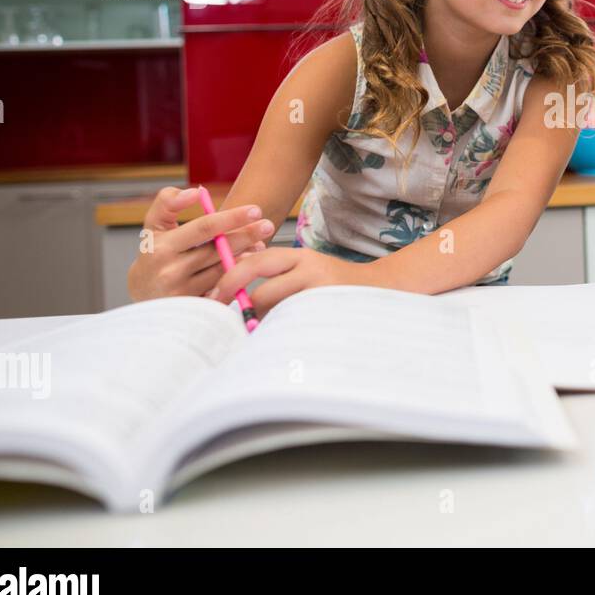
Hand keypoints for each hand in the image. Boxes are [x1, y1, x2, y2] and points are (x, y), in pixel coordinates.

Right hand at [127, 186, 275, 301]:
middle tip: (268, 225)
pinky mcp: (194, 308)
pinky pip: (224, 290)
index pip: (204, 228)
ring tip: (260, 245)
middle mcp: (171, 271)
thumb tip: (197, 192)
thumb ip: (168, 202)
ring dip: (246, 257)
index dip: (232, 217)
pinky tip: (248, 268)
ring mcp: (183, 293)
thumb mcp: (153, 226)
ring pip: (224, 271)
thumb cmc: (153, 254)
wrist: (140, 295)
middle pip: (219, 250)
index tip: (256, 209)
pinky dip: (238, 277)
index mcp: (163, 246)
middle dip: (247, 236)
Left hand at [208, 246, 368, 317]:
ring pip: (274, 312)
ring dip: (264, 324)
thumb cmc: (335, 284)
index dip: (229, 279)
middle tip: (231, 321)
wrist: (381, 290)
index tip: (213, 296)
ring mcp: (320, 291)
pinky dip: (281, 333)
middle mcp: (310, 269)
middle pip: (260, 291)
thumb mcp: (306, 269)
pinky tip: (283, 337)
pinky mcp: (327, 311)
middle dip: (242, 309)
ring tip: (267, 330)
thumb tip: (232, 291)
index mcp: (299, 256)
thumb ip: (276, 274)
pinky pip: (291, 326)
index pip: (254, 263)